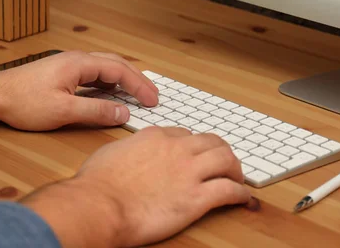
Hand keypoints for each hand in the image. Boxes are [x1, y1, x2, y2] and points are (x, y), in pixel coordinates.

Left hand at [0, 51, 158, 130]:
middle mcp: (78, 59)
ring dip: (124, 80)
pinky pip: (95, 74)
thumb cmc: (23, 102)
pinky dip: (110, 82)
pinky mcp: (64, 72)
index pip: (119, 70)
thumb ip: (96, 111)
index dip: (139, 85)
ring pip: (106, 67)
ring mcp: (70, 64)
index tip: (152, 100)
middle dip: (137, 80)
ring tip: (138, 95)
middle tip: (152, 97)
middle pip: (116, 64)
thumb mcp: (63, 111)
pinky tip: (112, 94)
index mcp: (80, 64)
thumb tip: (123, 112)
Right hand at [22, 127, 251, 247]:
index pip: (186, 134)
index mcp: (157, 136)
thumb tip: (131, 153)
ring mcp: (189, 172)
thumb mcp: (112, 151)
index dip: (194, 145)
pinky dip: (240, 193)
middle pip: (212, 141)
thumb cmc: (97, 183)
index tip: (196, 155)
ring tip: (237, 177)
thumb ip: (130, 148)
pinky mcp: (196, 198)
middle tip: (225, 162)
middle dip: (221, 151)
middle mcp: (178, 149)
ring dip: (235, 168)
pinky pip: (228, 191)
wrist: (98, 205)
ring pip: (227, 159)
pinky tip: (242, 198)